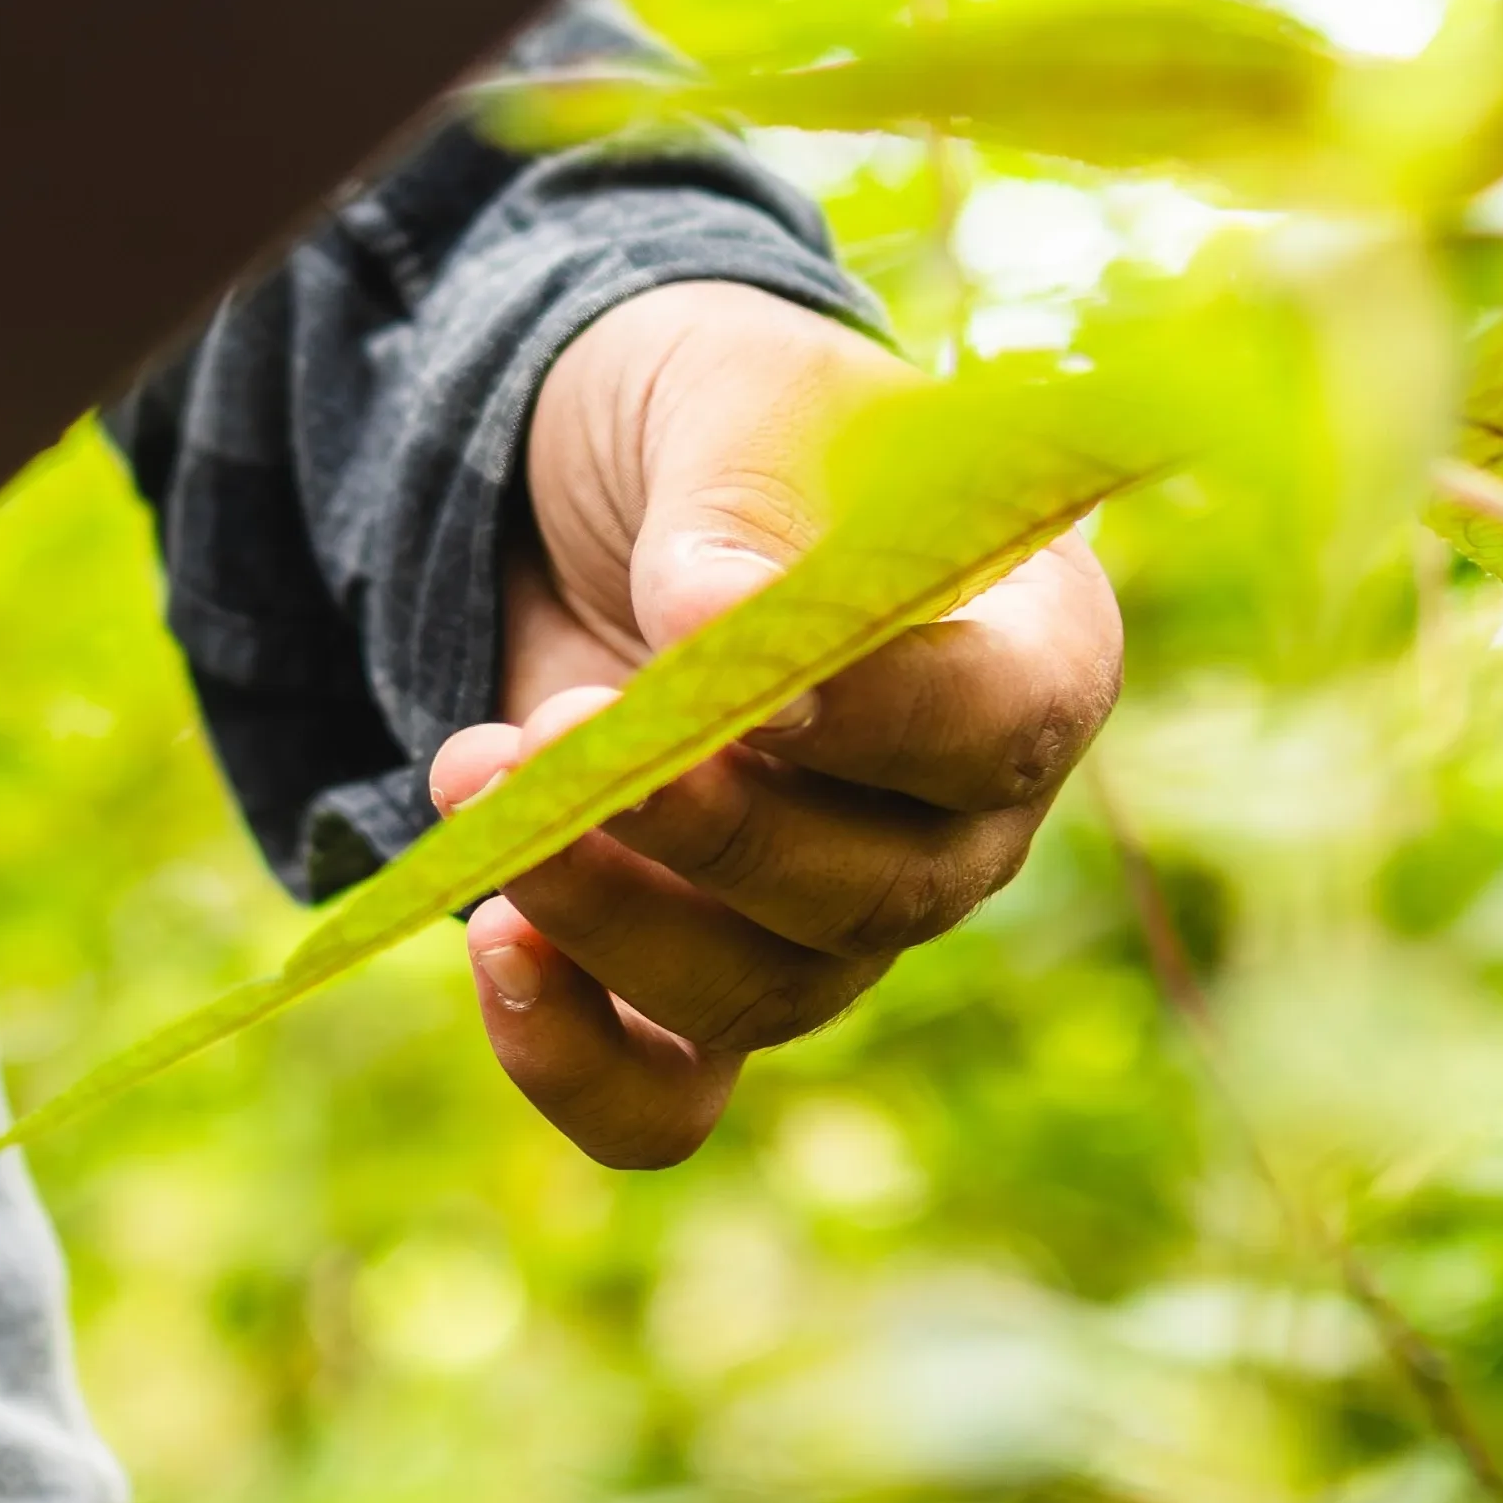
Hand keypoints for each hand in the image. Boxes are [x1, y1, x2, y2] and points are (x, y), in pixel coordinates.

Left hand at [429, 280, 1120, 1165]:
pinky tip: (493, 949)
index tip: (760, 676)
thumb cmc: (716, 421)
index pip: (999, 726)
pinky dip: (574, 1062)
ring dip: (604, 917)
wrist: (605, 488)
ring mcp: (839, 924)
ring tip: (471, 776)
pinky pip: (665, 1099)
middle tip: (554, 738)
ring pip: (759, 995)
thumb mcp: (725, 402)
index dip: (888, 721)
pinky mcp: (701, 989)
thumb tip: (709, 623)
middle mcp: (958, 819)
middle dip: (704, 833)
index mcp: (1031, 652)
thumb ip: (736, 505)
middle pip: (874, 895)